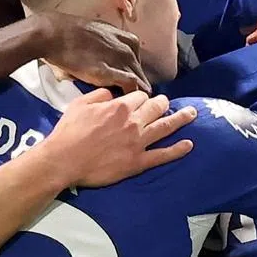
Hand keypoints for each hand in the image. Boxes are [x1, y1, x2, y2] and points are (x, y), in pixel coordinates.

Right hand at [41, 13, 150, 93]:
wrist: (55, 35)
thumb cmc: (71, 36)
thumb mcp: (99, 35)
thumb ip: (109, 48)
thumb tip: (106, 62)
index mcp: (128, 40)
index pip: (138, 63)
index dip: (132, 76)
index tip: (126, 86)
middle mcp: (129, 49)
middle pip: (140, 75)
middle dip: (136, 88)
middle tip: (126, 102)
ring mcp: (122, 60)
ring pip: (139, 82)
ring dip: (133, 95)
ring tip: (124, 107)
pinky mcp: (111, 72)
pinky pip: (130, 87)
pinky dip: (128, 96)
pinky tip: (120, 104)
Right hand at [44, 88, 196, 186]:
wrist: (64, 159)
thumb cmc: (69, 131)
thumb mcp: (80, 104)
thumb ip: (100, 95)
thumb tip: (113, 95)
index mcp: (120, 106)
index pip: (140, 96)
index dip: (141, 97)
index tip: (140, 100)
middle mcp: (133, 122)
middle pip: (157, 107)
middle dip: (163, 103)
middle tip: (166, 103)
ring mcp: (138, 142)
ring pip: (166, 126)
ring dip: (181, 119)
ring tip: (193, 114)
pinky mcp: (138, 162)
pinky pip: (163, 155)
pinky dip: (177, 150)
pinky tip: (189, 145)